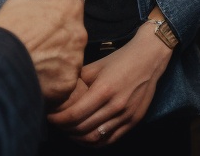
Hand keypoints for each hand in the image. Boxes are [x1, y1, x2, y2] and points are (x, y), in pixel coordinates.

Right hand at [0, 0, 85, 103]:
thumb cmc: (7, 29)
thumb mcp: (21, 2)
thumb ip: (42, 4)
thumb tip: (45, 9)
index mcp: (70, 8)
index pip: (74, 4)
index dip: (61, 12)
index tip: (50, 20)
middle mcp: (79, 34)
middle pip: (74, 35)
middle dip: (59, 40)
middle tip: (38, 46)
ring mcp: (76, 60)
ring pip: (69, 60)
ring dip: (56, 61)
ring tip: (35, 64)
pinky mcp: (68, 82)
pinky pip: (63, 81)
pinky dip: (51, 81)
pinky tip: (36, 78)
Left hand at [47, 23, 171, 145]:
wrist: (150, 57)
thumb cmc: (120, 59)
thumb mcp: (96, 66)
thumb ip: (78, 81)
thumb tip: (58, 92)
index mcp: (104, 90)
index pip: (74, 115)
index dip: (58, 119)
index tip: (49, 116)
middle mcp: (116, 105)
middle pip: (82, 128)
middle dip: (64, 128)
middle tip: (56, 123)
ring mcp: (126, 115)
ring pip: (95, 137)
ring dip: (78, 137)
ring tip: (68, 130)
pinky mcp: (134, 120)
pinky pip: (111, 139)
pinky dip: (95, 142)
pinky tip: (86, 136)